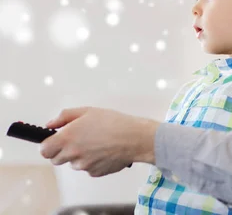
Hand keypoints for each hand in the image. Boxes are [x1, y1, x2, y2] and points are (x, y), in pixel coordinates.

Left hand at [40, 106, 159, 176]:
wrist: (134, 138)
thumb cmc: (114, 123)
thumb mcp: (88, 111)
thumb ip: (64, 116)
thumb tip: (50, 124)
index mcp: (67, 138)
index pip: (44, 150)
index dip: (48, 145)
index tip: (54, 141)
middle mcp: (73, 154)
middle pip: (56, 160)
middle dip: (62, 151)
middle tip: (76, 141)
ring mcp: (84, 165)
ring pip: (73, 164)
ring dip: (79, 156)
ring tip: (96, 143)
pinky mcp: (95, 172)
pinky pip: (88, 168)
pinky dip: (93, 161)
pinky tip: (103, 151)